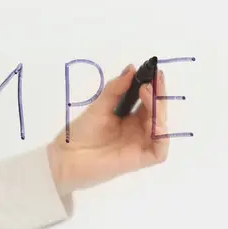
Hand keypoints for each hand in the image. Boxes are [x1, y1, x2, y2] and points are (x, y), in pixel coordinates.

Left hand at [47, 64, 168, 194]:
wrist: (66, 157)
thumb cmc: (80, 132)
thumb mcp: (99, 106)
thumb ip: (116, 89)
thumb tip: (131, 68)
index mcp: (130, 119)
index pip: (149, 101)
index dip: (154, 87)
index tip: (153, 71)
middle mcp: (138, 131)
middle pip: (158, 113)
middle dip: (158, 95)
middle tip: (152, 80)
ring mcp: (140, 145)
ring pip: (161, 128)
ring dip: (159, 110)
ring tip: (146, 93)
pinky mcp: (140, 160)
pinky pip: (160, 151)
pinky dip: (161, 136)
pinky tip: (154, 122)